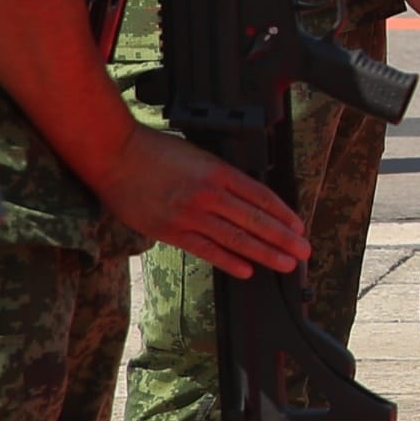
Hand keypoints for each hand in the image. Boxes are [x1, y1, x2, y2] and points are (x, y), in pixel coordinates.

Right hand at [100, 125, 308, 276]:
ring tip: (286, 263)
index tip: (299, 227)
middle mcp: (208, 194)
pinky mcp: (169, 231)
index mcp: (219, 172)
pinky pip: (205, 249)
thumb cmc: (155, 150)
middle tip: (304, 251)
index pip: (261, 196)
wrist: (114, 156)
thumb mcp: (199, 154)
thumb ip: (222, 175)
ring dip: (264, 253)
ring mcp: (189, 215)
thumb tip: (248, 197)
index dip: (283, 214)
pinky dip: (228, 261)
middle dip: (283, 238)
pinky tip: (247, 270)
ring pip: (235, 238)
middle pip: (255, 220)